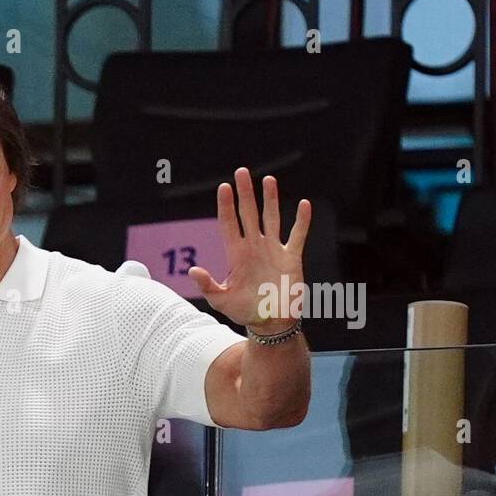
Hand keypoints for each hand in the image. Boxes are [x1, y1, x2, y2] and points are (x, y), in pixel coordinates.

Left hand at [188, 167, 311, 328]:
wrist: (269, 323)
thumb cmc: (243, 311)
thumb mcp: (221, 300)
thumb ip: (208, 284)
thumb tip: (192, 270)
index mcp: (236, 254)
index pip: (229, 223)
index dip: (226, 205)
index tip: (224, 187)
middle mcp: (254, 247)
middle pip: (249, 214)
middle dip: (245, 193)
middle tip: (242, 171)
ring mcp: (273, 250)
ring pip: (272, 218)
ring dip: (270, 199)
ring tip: (268, 180)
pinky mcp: (291, 257)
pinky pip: (297, 235)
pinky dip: (302, 221)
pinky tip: (304, 204)